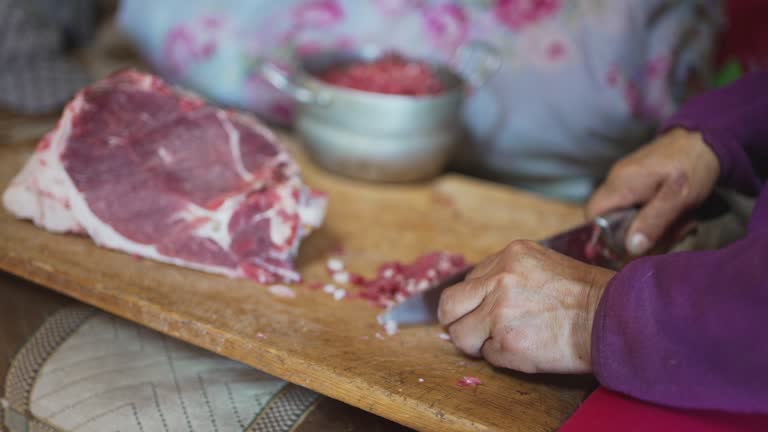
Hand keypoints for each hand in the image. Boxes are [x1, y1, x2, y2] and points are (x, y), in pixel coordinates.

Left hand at [438, 240, 614, 373]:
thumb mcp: (544, 264)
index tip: (481, 310)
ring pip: (460, 334)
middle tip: (469, 331)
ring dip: (477, 343)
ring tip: (503, 342)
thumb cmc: (586, 295)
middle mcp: (499, 280)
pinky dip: (501, 357)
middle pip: (450, 304)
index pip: (470, 280)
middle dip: (455, 320)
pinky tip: (527, 349)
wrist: (613, 318)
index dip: (474, 300)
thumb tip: (482, 294)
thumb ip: (509, 274)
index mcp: (510, 256)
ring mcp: (499, 312)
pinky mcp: (506, 342)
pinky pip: (487, 355)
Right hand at [587, 128, 719, 255]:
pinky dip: (653, 218)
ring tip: (679, 225)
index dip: (602, 236)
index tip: (627, 248)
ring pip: (624, 217)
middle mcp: (615, 181)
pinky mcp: (636, 183)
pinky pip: (635, 208)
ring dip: (650, 228)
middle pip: (608, 220)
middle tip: (667, 238)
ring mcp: (624, 181)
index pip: (592, 215)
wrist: (706, 138)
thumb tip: (631, 248)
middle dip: (636, 236)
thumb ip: (654, 222)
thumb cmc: (693, 165)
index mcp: (620, 184)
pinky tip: (676, 217)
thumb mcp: (678, 198)